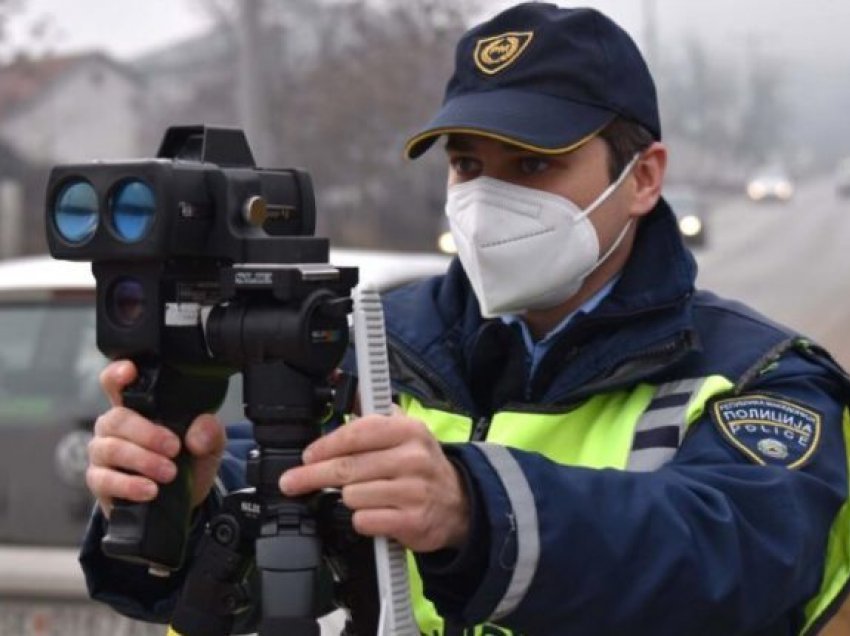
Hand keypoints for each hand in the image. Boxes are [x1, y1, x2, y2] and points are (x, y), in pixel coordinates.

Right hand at [86, 360, 226, 517]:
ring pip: (110, 448)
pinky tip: (149, 490)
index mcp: (137, 408)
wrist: (183, 499)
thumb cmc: (188, 461)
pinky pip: (104, 479)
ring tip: (168, 473)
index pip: (116, 384)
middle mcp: (114, 427)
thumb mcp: (208, 445)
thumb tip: (198, 435)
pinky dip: (129, 485)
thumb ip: (210, 432)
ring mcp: (103, 453)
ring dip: (142, 460)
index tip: (129, 371)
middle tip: (174, 448)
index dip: (117, 374)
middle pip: (116, 419)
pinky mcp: (99, 481)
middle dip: (147, 433)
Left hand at [279, 411, 469, 551]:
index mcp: (409, 430)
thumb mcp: (405, 431)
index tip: (307, 455)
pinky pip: (364, 521)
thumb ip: (372, 414)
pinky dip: (361, 519)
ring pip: (352, 496)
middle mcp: (413, 458)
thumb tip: (339, 387)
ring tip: (358, 496)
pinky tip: (372, 513)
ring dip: (346, 499)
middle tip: (292, 482)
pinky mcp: (412, 521)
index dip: (325, 446)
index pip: (356, 434)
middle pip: (346, 468)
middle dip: (312, 476)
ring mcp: (414, 491)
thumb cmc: (421, 465)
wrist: (458, 504)